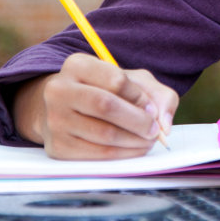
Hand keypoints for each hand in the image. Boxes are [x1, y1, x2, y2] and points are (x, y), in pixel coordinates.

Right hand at [12, 52, 177, 158]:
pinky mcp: (57, 147)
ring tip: (147, 140)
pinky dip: (123, 155)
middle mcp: (59, 90)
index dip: (139, 96)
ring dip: (134, 141)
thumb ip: (156, 94)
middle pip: (106, 106)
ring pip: (104, 134)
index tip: (151, 108)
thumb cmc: (105, 92)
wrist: (64, 111)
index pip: (115, 79)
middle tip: (154, 130)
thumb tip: (164, 122)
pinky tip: (133, 149)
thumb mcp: (130, 81)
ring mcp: (55, 120)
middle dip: (138, 121)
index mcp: (77, 65)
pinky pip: (97, 155)